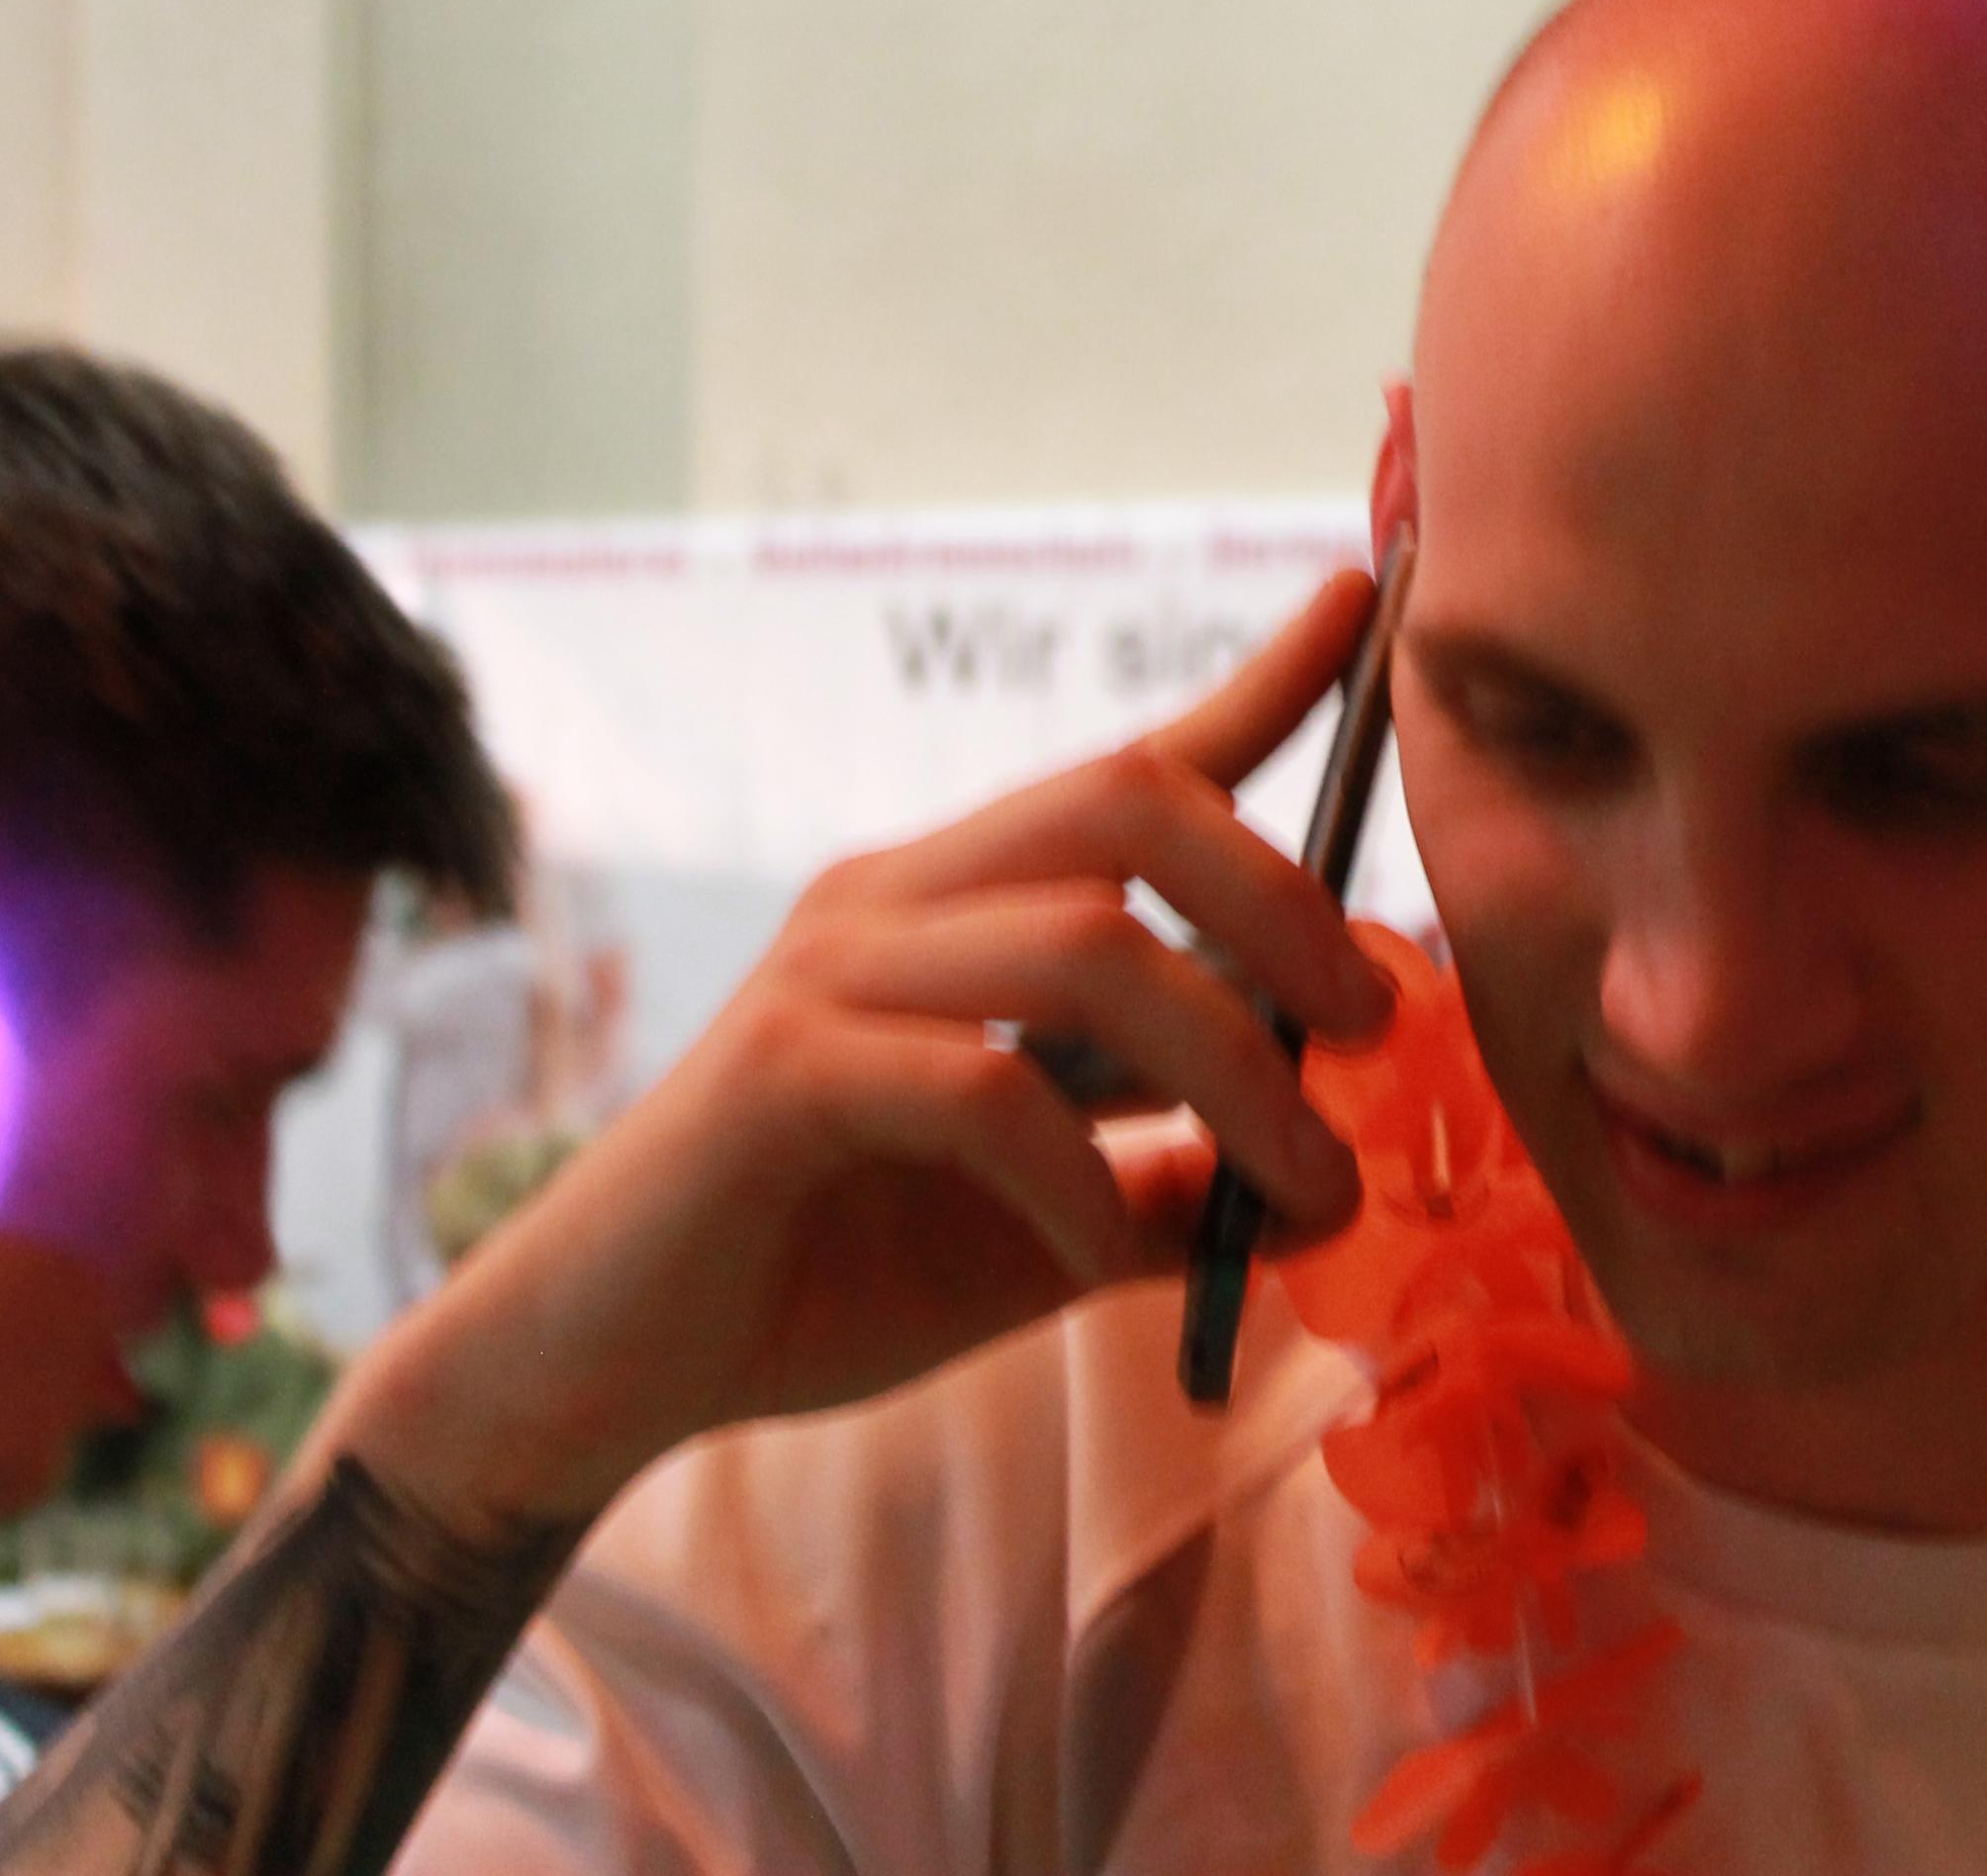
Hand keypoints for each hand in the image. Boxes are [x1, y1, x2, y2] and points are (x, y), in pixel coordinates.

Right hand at [323, 568, 1398, 1532]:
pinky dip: (1084, 1180)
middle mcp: (895, 899)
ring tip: (1311, 1185)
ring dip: (1235, 1067)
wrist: (605, 1373)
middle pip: (1128, 804)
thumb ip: (1170, 1192)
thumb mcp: (1045, 1230)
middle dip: (1284, 900)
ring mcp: (828, 974)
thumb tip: (1323, 1193)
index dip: (1258, 686)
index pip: (1132, 766)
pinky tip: (1107, 1254)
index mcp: (959, 904)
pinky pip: (983, 1089)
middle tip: (1381, 1024)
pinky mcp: (779, 1077)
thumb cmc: (825, 1277)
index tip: (1363, 611)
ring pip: (1086, 947)